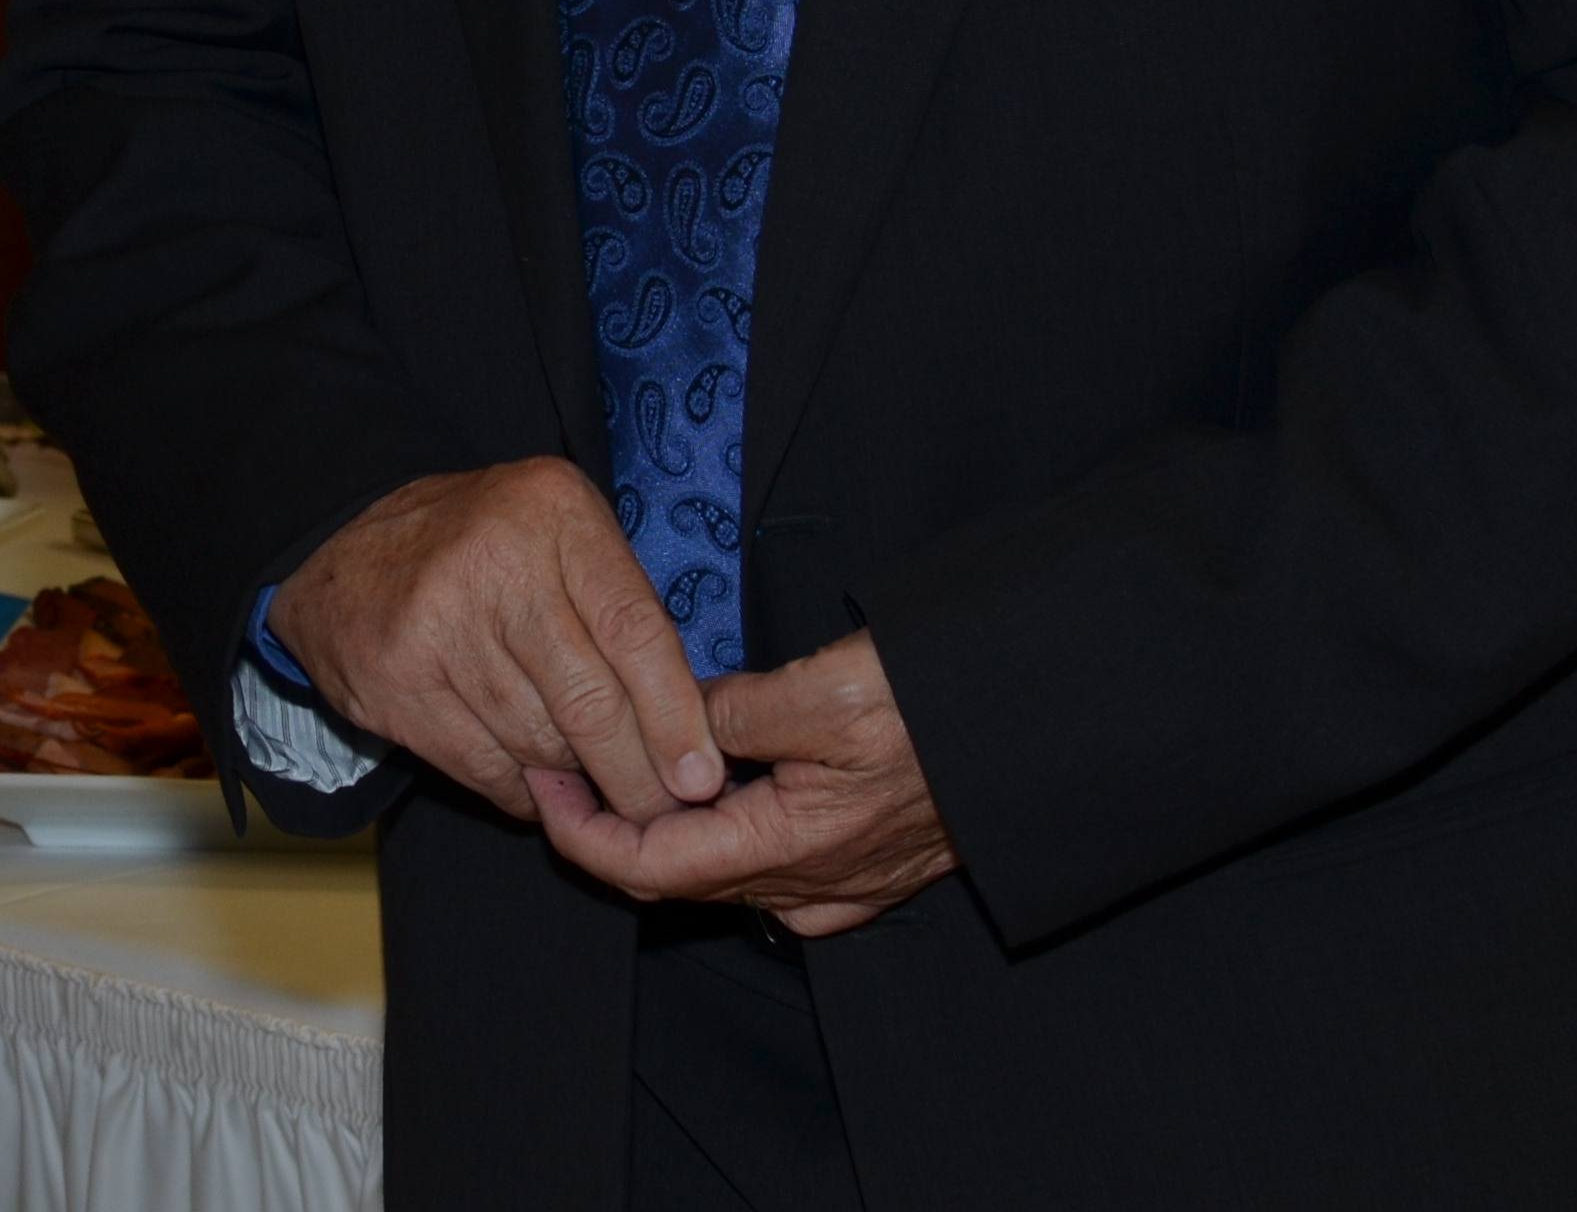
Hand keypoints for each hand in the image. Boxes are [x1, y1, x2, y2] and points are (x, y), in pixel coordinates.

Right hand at [266, 461, 726, 822]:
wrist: (343, 557)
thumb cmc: (484, 550)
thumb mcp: (560, 534)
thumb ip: (620, 607)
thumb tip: (690, 734)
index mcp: (551, 511)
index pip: (633, 628)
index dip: (675, 714)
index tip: (701, 777)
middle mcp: (492, 562)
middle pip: (588, 700)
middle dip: (636, 775)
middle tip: (663, 813)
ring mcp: (435, 624)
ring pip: (538, 741)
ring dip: (577, 781)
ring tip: (596, 788)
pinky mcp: (395, 682)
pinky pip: (485, 766)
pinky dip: (523, 791)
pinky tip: (536, 785)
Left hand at [529, 630, 956, 935]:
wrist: (1034, 731)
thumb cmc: (936, 707)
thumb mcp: (821, 691)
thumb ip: (732, 714)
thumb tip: (673, 720)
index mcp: (786, 847)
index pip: (649, 869)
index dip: (581, 834)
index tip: (542, 784)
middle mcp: (809, 884)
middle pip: (677, 880)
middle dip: (609, 831)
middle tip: (563, 768)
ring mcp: (841, 884)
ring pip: (721, 876)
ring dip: (663, 832)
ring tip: (618, 771)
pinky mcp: (867, 869)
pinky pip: (771, 874)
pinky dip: (721, 841)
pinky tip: (711, 798)